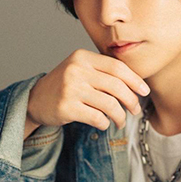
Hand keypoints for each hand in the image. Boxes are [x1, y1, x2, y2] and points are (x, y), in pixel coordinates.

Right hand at [27, 49, 150, 131]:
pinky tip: (104, 124)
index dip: (135, 80)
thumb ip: (104, 71)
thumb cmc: (66, 86)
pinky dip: (105, 123)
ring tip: (121, 121)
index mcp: (83, 57)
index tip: (145, 91)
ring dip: (120, 116)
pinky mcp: (66, 108)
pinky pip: (97, 118)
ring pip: (109, 104)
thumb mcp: (82, 69)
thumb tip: (137, 84)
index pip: (117, 67)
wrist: (35, 100)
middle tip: (135, 110)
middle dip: (131, 101)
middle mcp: (76, 70)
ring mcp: (70, 89)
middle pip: (116, 86)